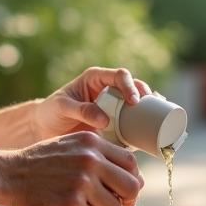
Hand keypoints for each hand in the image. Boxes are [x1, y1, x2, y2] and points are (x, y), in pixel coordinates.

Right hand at [0, 131, 144, 205]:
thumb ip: (98, 155)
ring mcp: (81, 181)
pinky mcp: (71, 203)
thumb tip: (132, 178)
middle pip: (131, 186)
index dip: (132, 179)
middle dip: (127, 199)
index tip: (125, 189)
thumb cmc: (40, 162)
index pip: (131, 162)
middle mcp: (90, 159)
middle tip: (116, 204)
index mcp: (92, 142)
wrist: (7, 174)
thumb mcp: (70, 145)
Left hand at [33, 67, 154, 141]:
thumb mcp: (62, 107)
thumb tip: (105, 120)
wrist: (45, 129)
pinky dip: (147, 125)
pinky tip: (157, 130)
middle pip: (135, 87)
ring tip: (161, 116)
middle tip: (151, 107)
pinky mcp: (117, 125)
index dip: (130, 85)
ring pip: (139, 104)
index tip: (133, 100)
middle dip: (146, 95)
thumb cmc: (51, 112)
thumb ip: (80, 110)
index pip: (119, 76)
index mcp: (97, 79)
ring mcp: (115, 108)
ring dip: (152, 108)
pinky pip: (135, 123)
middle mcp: (109, 91)